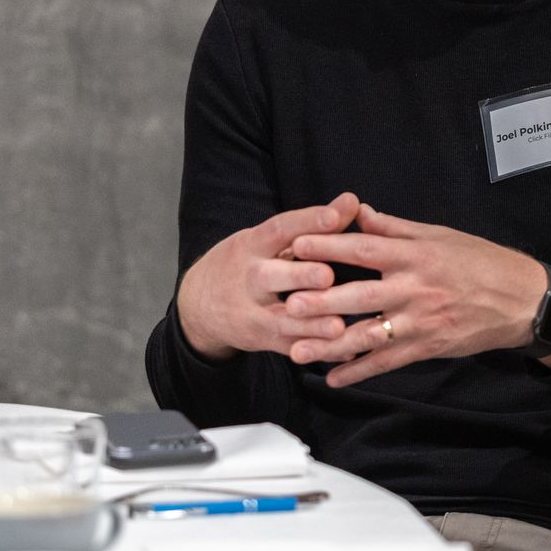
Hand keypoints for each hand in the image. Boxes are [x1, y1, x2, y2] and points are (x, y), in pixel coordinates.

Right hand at [176, 194, 360, 360]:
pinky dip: (317, 350)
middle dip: (300, 276)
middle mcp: (249, 278)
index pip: (280, 229)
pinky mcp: (261, 339)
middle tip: (328, 276)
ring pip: (281, 319)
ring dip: (310, 324)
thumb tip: (352, 200)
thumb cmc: (246, 262)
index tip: (336, 215)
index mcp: (252, 245)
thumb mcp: (268, 239)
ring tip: (339, 326)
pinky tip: (347, 349)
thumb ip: (311, 224)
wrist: (198, 306)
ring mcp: (252, 312)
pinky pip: (290, 347)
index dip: (308, 221)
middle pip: (271, 276)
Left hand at [283, 204, 550, 385]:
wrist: (522, 300)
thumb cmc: (480, 261)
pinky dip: (360, 371)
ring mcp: (421, 320)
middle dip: (322, 302)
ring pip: (369, 335)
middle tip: (288, 304)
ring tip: (297, 351)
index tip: (297, 245)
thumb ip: (395, 227)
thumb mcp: (440, 235)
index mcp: (415, 255)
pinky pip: (389, 361)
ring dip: (332, 345)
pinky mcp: (428, 346)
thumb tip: (357, 211)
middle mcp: (415, 288)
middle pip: (360, 295)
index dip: (330, 247)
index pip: (365, 249)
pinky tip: (333, 379)